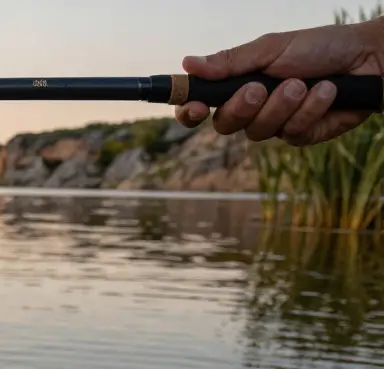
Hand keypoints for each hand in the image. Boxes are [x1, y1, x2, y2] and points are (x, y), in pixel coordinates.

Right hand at [175, 18, 383, 145]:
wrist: (368, 59)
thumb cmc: (320, 48)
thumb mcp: (271, 48)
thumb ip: (230, 61)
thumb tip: (188, 64)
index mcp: (238, 84)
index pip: (201, 105)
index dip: (191, 111)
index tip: (195, 107)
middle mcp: (252, 108)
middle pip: (224, 125)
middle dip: (242, 107)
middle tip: (259, 88)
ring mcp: (276, 124)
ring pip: (258, 132)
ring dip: (282, 106)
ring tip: (304, 84)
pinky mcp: (301, 135)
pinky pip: (291, 134)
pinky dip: (309, 111)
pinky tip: (326, 94)